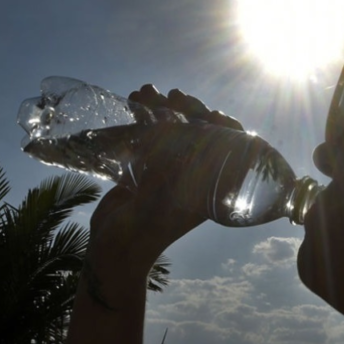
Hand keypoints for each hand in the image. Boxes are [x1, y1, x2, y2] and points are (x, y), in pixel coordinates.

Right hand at [85, 85, 243, 274]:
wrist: (113, 251)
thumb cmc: (145, 231)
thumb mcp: (161, 200)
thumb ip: (169, 168)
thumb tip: (175, 126)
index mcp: (210, 188)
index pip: (230, 150)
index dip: (226, 128)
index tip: (213, 114)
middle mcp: (194, 176)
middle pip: (201, 133)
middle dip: (189, 109)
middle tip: (175, 95)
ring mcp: (169, 170)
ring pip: (174, 129)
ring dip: (162, 108)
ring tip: (146, 92)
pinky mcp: (146, 168)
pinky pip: (150, 136)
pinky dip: (142, 117)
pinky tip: (133, 100)